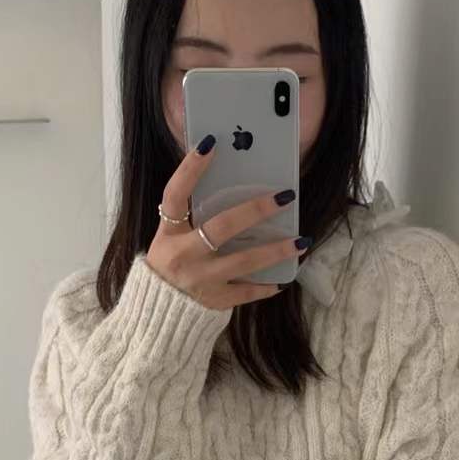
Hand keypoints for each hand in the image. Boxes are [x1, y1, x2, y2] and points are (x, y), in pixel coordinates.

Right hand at [146, 135, 305, 310]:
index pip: (175, 195)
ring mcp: (201, 280)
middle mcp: (183, 256)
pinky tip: (284, 278)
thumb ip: (190, 217)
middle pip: (221, 227)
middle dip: (255, 210)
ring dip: (275, 250)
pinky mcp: (215, 301)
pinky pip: (247, 292)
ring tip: (302, 241)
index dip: (190, 169)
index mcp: (168, 234)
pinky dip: (266, 286)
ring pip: (244, 262)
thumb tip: (225, 182)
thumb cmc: (169, 266)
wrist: (156, 315)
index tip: (211, 144)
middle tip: (285, 197)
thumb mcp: (169, 239)